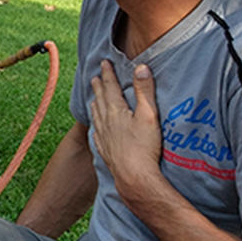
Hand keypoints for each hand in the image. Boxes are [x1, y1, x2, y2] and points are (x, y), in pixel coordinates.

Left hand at [88, 60, 165, 208]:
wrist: (134, 177)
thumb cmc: (143, 147)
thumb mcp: (148, 115)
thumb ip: (144, 90)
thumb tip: (141, 68)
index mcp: (115, 111)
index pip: (110, 87)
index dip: (107, 74)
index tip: (104, 63)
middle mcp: (106, 122)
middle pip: (100, 100)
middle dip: (98, 87)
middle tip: (94, 77)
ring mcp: (104, 138)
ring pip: (96, 116)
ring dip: (95, 104)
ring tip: (93, 98)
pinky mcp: (105, 151)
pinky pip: (97, 134)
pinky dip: (95, 126)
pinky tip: (96, 128)